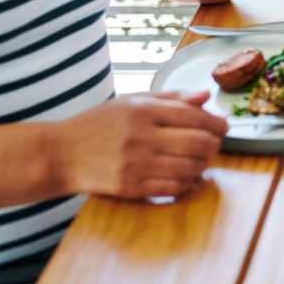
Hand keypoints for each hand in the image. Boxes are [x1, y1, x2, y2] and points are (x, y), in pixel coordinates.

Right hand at [51, 90, 228, 198]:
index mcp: (142, 111)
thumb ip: (170, 98)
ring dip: (203, 164)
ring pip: (190, 167)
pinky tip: (184, 175)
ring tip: (200, 159)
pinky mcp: (131, 187)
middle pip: (198, 142)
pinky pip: (173, 187)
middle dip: (214, 144)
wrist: (61, 154)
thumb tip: (205, 96)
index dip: (216, 122)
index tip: (223, 125)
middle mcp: (141, 137)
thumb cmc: (97, 124)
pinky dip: (187, 182)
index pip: (194, 116)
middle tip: (215, 143)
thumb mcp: (130, 101)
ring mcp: (136, 164)